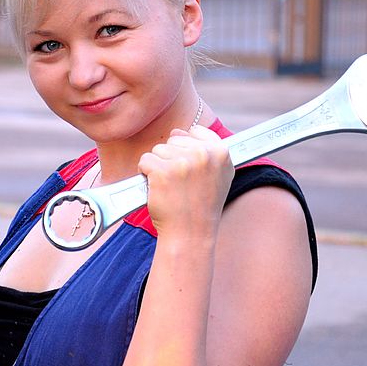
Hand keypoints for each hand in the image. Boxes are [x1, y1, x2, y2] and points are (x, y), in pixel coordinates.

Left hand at [137, 125, 234, 243]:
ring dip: (159, 167)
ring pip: (158, 149)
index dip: (187, 149)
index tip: (191, 170)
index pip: (195, 131)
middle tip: (181, 183)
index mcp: (221, 152)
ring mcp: (182, 162)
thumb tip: (185, 130)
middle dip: (171, 158)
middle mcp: (203, 154)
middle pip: (173, 139)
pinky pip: (145, 160)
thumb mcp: (219, 176)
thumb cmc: (201, 206)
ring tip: (171, 187)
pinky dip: (146, 174)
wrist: (190, 235)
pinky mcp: (162, 172)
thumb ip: (208, 151)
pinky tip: (158, 188)